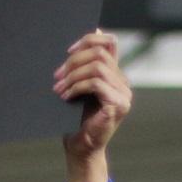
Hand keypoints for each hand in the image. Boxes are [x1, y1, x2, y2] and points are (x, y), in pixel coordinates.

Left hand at [56, 31, 130, 181]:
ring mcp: (124, 94)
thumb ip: (83, 66)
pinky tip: (66, 96)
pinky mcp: (118, 105)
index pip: (109, 43)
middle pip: (100, 53)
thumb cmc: (76, 119)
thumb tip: (90, 33)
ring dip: (73, 76)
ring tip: (59, 89)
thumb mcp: (78, 87)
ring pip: (98, 67)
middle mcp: (123, 82)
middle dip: (74, 61)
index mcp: (115, 75)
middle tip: (57, 77)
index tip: (67, 51)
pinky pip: (96, 83)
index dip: (88, 40)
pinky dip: (77, 87)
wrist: (80, 149)